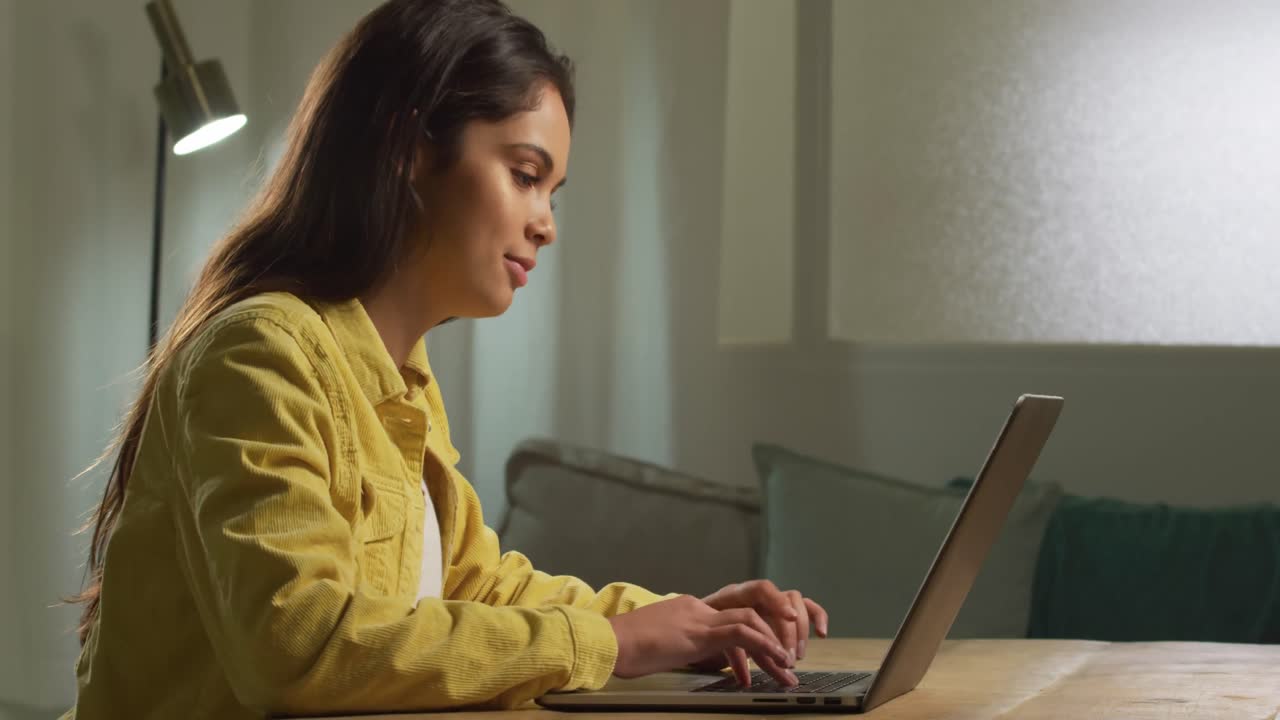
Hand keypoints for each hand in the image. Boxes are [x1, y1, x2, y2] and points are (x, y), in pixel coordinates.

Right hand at [607, 594, 795, 686]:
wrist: (608, 642)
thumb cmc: (623, 648)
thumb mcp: (656, 645)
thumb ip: (676, 646)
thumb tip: (683, 658)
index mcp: (688, 610)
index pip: (730, 619)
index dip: (752, 639)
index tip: (765, 659)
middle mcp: (697, 609)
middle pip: (746, 616)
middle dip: (771, 640)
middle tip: (787, 665)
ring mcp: (698, 618)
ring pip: (750, 622)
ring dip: (773, 646)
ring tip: (787, 669)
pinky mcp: (699, 633)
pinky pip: (741, 633)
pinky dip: (762, 645)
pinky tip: (775, 660)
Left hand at [691, 580, 828, 683]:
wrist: (702, 622)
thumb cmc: (707, 629)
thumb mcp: (714, 638)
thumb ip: (731, 652)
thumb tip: (745, 678)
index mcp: (736, 595)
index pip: (761, 589)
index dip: (778, 601)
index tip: (790, 618)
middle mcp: (758, 595)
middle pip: (784, 602)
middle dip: (789, 633)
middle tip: (788, 659)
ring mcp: (772, 601)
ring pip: (798, 605)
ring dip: (800, 632)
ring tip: (796, 656)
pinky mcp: (783, 611)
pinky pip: (807, 608)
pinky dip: (817, 618)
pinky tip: (822, 634)